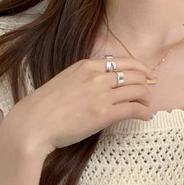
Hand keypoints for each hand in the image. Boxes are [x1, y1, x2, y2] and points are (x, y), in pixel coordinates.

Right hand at [8, 56, 153, 154]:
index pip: (121, 61)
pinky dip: (143, 112)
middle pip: (133, 74)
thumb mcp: (64, 83)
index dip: (139, 67)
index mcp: (85, 66)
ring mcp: (100, 95)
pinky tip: (145, 116)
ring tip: (147, 106)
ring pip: (137, 90)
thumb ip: (83, 80)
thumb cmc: (43, 109)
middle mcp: (96, 77)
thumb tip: (98, 87)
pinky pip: (133, 108)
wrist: (33, 124)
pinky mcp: (103, 114)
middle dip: (146, 82)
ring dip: (146, 98)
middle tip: (150, 91)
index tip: (146, 74)